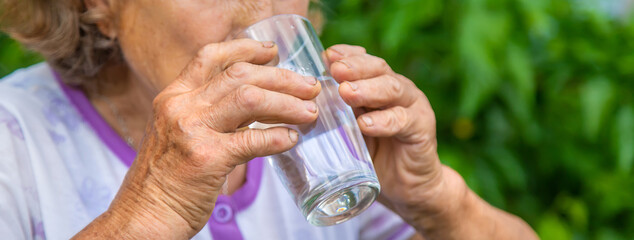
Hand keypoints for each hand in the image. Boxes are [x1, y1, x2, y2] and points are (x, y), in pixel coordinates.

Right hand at [80, 39, 320, 237]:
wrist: (143, 216)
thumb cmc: (166, 179)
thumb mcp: (177, 133)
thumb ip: (208, 113)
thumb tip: (257, 102)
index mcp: (174, 97)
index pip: (211, 57)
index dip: (245, 48)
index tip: (272, 51)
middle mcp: (181, 107)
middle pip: (240, 75)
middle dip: (282, 78)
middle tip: (309, 87)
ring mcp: (192, 131)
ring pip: (251, 99)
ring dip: (287, 104)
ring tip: (309, 112)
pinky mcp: (207, 159)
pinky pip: (253, 140)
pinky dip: (278, 137)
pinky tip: (292, 139)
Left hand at [325, 45, 450, 222]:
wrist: (408, 187)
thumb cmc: (374, 156)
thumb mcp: (349, 132)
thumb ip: (335, 115)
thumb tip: (299, 104)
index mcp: (378, 85)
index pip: (363, 61)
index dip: (347, 55)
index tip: (327, 56)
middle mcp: (397, 90)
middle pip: (378, 68)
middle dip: (355, 67)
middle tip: (336, 70)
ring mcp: (413, 107)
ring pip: (392, 89)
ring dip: (368, 89)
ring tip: (346, 93)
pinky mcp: (422, 128)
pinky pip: (403, 121)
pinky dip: (384, 121)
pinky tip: (366, 124)